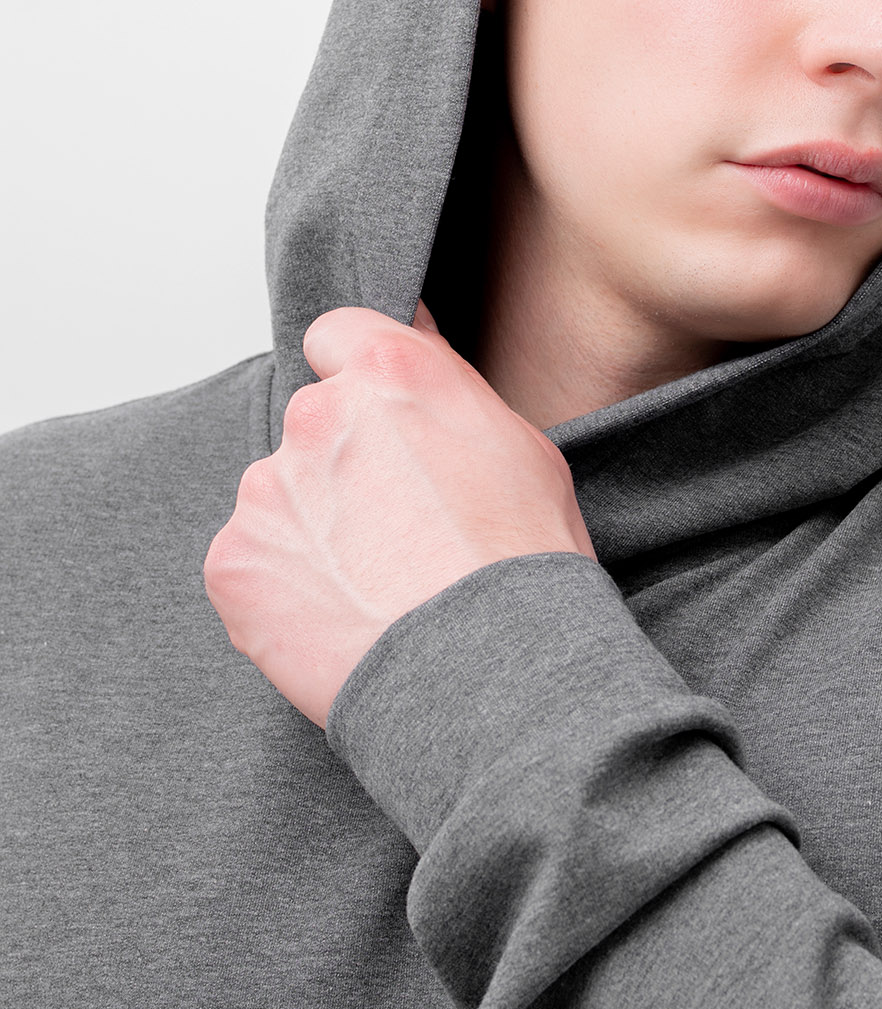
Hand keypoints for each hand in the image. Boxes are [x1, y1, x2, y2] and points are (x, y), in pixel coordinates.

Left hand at [205, 303, 594, 725]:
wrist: (484, 672)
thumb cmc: (522, 567)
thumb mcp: (522, 449)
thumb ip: (448, 394)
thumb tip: (418, 354)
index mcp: (390, 374)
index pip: (337, 336)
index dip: (358, 380)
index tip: (379, 422)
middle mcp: (316, 416)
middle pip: (311, 426)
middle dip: (343, 468)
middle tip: (397, 533)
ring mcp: (266, 491)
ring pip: (280, 499)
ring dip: (312, 531)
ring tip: (373, 591)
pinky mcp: (232, 562)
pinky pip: (250, 564)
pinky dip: (283, 591)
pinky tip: (340, 621)